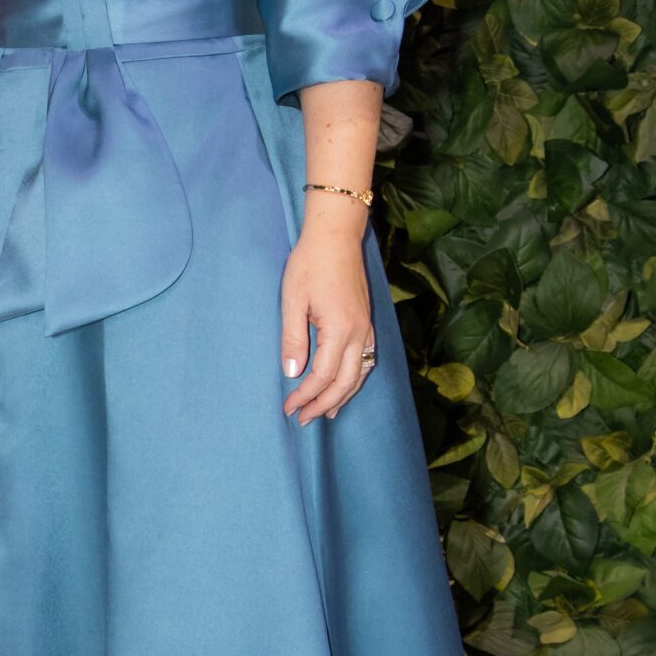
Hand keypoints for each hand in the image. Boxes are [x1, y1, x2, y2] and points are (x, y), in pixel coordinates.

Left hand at [281, 217, 374, 423]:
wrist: (336, 235)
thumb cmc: (310, 263)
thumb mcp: (292, 300)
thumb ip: (293, 338)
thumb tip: (292, 372)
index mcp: (339, 329)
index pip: (322, 375)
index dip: (305, 396)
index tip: (288, 408)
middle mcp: (359, 333)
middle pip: (345, 382)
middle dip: (323, 403)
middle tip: (303, 419)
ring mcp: (366, 327)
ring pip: (361, 374)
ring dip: (343, 396)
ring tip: (326, 412)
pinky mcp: (366, 322)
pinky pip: (366, 360)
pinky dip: (355, 379)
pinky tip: (346, 385)